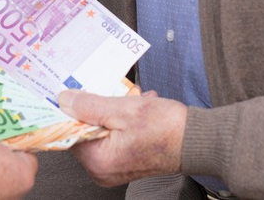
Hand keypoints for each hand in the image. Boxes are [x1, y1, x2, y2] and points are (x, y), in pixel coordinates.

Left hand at [58, 89, 186, 186]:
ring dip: (113, 111)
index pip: (68, 132)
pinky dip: (122, 120)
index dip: (74, 109)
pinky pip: (113, 136)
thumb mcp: (124, 109)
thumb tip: (65, 101)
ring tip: (131, 99)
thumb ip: (90, 106)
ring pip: (100, 130)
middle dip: (97, 108)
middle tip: (112, 93)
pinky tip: (137, 107)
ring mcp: (114, 168)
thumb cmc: (168, 129)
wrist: (198, 140)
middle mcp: (103, 170)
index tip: (76, 92)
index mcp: (98, 161)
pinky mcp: (125, 162)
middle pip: (84, 131)